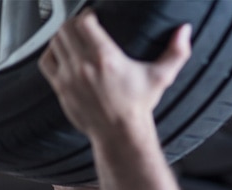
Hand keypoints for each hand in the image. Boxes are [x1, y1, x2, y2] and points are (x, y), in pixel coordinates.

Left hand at [38, 8, 191, 138]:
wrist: (121, 133)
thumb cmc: (139, 105)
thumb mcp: (161, 77)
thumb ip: (176, 53)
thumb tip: (185, 31)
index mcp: (106, 58)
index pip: (84, 22)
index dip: (87, 15)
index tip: (94, 17)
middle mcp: (84, 65)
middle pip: (66, 29)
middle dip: (74, 24)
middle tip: (83, 27)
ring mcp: (69, 77)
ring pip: (55, 42)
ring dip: (62, 36)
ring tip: (73, 39)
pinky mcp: (61, 88)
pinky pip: (46, 61)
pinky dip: (51, 54)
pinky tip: (63, 55)